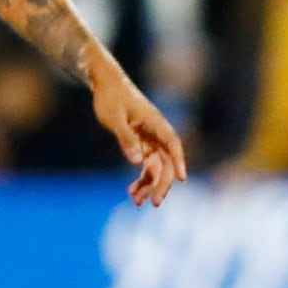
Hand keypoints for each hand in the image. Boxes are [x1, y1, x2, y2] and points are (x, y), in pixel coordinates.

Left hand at [91, 67, 188, 205]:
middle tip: (154, 203)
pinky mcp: (141, 143)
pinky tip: (132, 191)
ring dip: (149, 184)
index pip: (172, 143)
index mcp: (155, 123)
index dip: (179, 161)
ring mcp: (149, 139)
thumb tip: (137, 161)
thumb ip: (126, 139)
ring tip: (137, 201)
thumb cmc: (110, 97)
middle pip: (166, 161)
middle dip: (162, 183)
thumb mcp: (115, 118)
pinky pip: (146, 164)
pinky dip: (141, 177)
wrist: (105, 84)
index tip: (182, 178)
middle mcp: (156, 132)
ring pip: (156, 166)